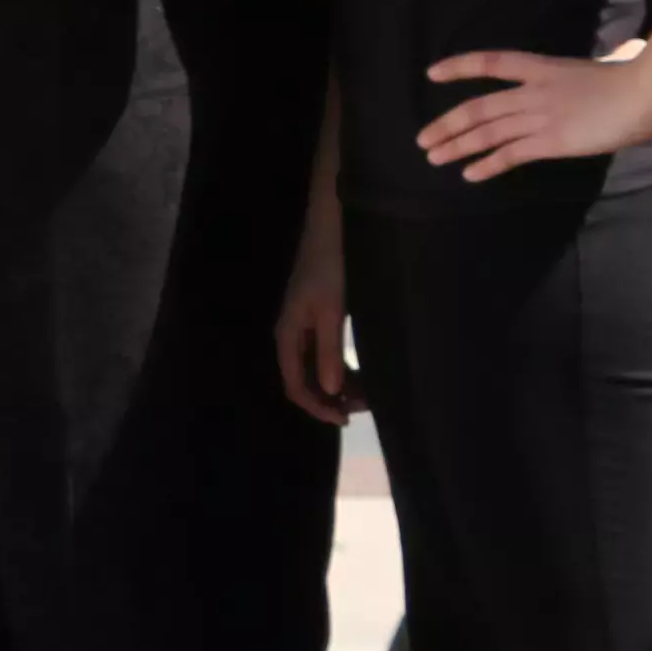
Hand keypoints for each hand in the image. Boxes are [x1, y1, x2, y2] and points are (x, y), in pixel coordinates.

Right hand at [273, 236, 355, 423]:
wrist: (327, 232)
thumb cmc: (328, 269)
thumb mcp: (331, 312)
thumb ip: (329, 352)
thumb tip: (331, 392)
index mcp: (287, 337)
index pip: (296, 385)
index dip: (318, 407)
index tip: (344, 418)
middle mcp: (290, 338)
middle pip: (304, 381)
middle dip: (330, 399)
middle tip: (360, 408)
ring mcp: (302, 330)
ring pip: (315, 370)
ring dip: (336, 386)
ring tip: (365, 396)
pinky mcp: (315, 322)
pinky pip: (323, 355)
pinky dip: (339, 369)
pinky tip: (358, 376)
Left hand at [412, 43, 651, 185]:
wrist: (641, 94)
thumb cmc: (628, 80)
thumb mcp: (598, 67)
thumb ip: (585, 72)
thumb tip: (613, 59)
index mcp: (541, 67)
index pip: (491, 63)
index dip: (460, 67)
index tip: (432, 74)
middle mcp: (532, 91)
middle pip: (479, 107)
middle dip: (447, 124)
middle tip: (423, 139)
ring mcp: (539, 117)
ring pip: (487, 132)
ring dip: (457, 146)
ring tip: (433, 158)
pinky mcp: (550, 142)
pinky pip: (510, 154)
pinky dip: (487, 164)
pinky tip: (469, 174)